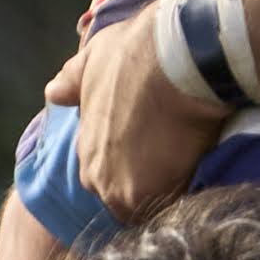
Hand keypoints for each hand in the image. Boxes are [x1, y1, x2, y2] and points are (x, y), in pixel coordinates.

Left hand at [62, 19, 225, 225]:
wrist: (180, 54)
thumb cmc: (135, 52)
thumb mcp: (94, 59)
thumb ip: (72, 82)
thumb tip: (54, 92)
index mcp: (86, 157)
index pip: (107, 182)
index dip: (132, 171)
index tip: (154, 155)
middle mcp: (101, 182)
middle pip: (128, 202)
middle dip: (149, 189)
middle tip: (176, 164)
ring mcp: (132, 193)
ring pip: (153, 208)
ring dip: (169, 195)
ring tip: (192, 168)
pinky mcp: (166, 193)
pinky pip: (179, 205)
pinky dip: (192, 192)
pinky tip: (206, 170)